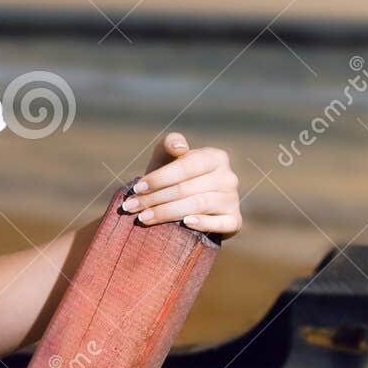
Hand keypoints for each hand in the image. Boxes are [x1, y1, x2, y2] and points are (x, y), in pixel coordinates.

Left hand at [121, 131, 241, 238]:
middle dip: (155, 198)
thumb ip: (169, 144)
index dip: (159, 177)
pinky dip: (204, 223)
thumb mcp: (167, 157)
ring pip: (198, 205)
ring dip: (167, 212)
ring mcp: (233, 200)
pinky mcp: (235, 221)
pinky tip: (186, 223)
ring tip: (143, 218)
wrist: (183, 205)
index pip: (186, 166)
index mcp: (215, 157)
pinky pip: (222, 223)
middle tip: (132, 207)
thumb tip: (180, 147)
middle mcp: (228, 177)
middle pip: (187, 188)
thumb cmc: (172, 177)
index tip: (137, 188)